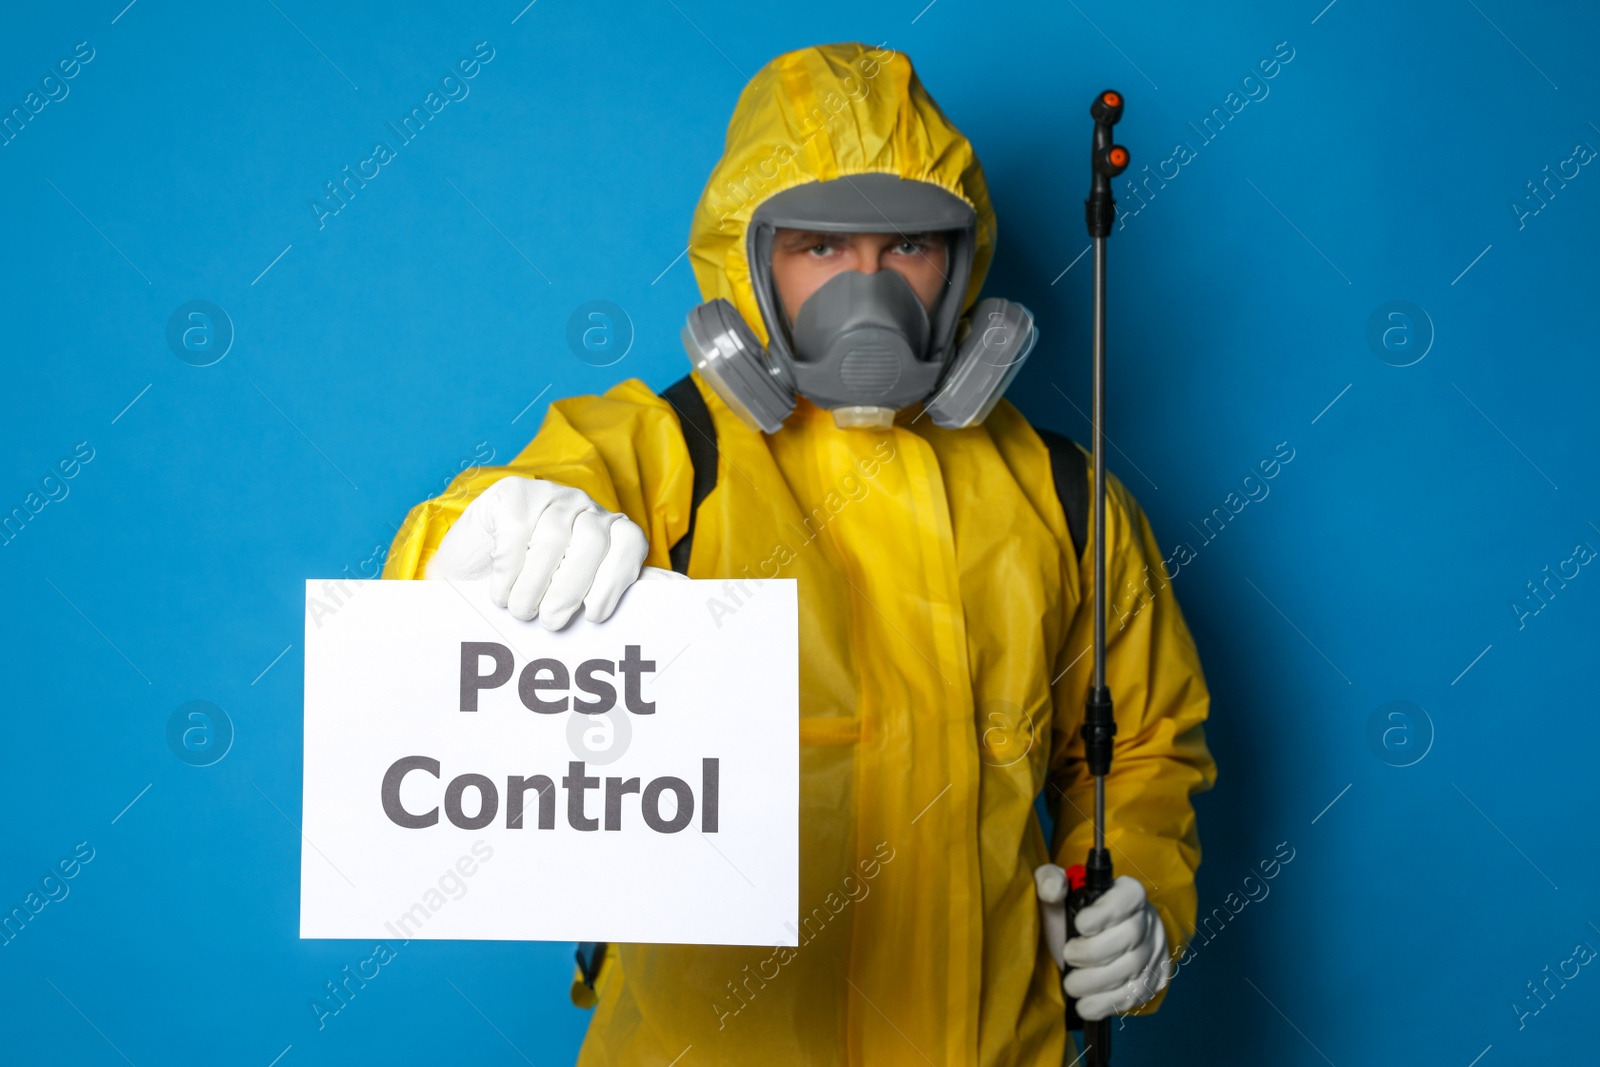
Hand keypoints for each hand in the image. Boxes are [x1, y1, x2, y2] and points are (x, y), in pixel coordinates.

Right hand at [424, 476, 682, 627]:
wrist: (474, 570)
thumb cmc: (537, 589)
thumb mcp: (583, 593)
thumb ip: (627, 590)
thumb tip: (685, 594)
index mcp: (612, 530)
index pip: (630, 543)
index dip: (616, 580)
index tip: (595, 616)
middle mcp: (586, 508)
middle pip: (593, 541)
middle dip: (572, 587)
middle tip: (552, 623)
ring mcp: (549, 496)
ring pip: (554, 537)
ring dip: (535, 583)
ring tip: (522, 611)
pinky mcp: (512, 494)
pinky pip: (517, 530)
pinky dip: (508, 568)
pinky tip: (501, 591)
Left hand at [1034, 866, 1169, 1020]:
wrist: (1095, 943)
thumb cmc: (1076, 914)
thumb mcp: (1059, 891)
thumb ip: (1050, 881)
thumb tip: (1053, 888)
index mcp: (1128, 892)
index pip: (1128, 897)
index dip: (1104, 913)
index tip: (1079, 924)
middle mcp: (1146, 920)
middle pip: (1130, 936)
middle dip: (1093, 952)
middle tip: (1068, 956)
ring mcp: (1154, 951)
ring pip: (1134, 969)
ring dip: (1096, 982)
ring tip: (1071, 985)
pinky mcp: (1152, 979)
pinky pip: (1136, 995)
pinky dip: (1107, 1003)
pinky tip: (1086, 1004)